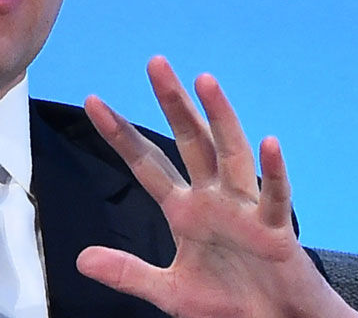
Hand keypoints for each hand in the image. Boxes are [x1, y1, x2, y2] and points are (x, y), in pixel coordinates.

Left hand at [76, 57, 357, 317]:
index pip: (147, 164)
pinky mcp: (275, 232)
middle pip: (190, 142)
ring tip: (204, 81)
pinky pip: (274, 197)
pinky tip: (269, 142)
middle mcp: (214, 200)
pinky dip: (273, 172)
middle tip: (155, 63)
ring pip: (231, 155)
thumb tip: (81, 259)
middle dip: (173, 104)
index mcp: (185, 211)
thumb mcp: (169, 291)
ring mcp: (245, 211)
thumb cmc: (230, 303)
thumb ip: (128, 273)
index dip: (121, 134)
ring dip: (220, 118)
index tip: (93, 101)